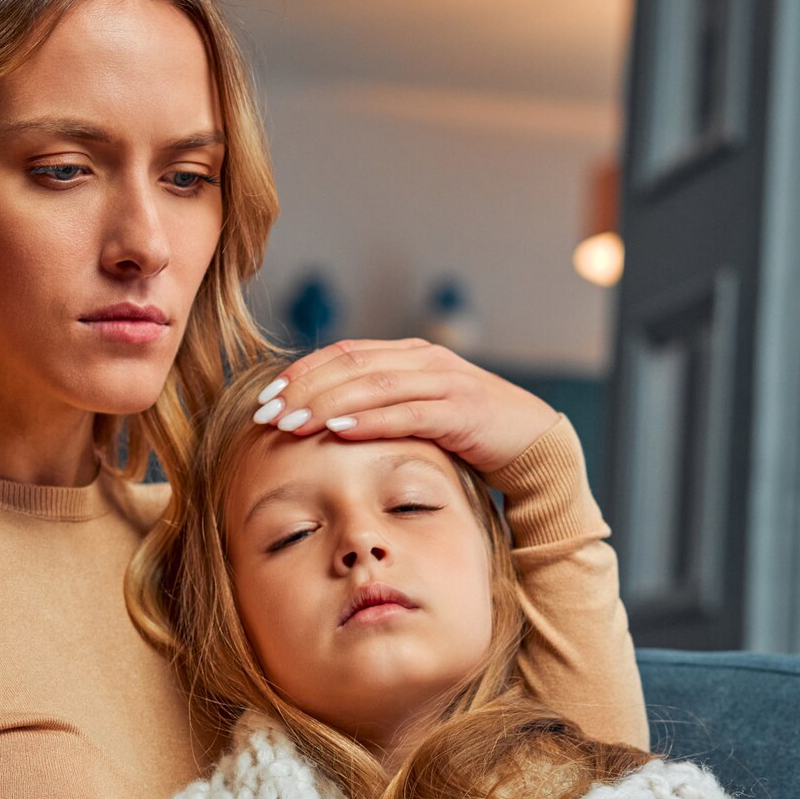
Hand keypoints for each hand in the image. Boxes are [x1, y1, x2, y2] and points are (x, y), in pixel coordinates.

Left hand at [250, 339, 558, 473]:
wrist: (534, 444)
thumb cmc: (469, 436)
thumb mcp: (418, 415)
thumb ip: (380, 410)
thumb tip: (323, 424)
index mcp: (409, 355)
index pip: (344, 354)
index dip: (301, 373)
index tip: (265, 398)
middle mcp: (425, 359)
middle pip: (351, 366)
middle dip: (304, 391)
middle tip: (266, 415)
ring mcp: (445, 381)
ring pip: (373, 387)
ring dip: (327, 405)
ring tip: (291, 424)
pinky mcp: (462, 411)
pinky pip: (407, 413)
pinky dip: (370, 420)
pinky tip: (338, 430)